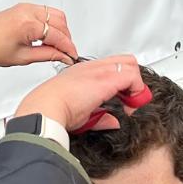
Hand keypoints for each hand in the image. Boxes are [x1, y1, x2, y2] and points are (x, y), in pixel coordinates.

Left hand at [0, 3, 76, 67]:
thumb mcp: (22, 57)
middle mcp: (28, 11)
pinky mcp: (22, 7)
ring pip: (54, 14)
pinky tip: (48, 37)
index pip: (58, 35)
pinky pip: (45, 12)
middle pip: (60, 21)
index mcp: (27, 24)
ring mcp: (25, 7)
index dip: (68, 47)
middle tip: (65, 52)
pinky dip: (51, 23)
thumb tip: (62, 55)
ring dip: (60, 29)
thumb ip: (47, 55)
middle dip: (66, 37)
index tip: (72, 56)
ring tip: (56, 46)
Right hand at [14, 55, 144, 131]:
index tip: (123, 99)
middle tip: (130, 99)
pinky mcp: (106, 78)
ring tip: (130, 103)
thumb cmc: (54, 110)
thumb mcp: (82, 114)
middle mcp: (92, 67)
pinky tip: (130, 105)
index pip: (111, 67)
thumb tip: (112, 122)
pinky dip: (137, 91)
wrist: (45, 108)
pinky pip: (132, 77)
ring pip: (130, 64)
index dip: (122, 82)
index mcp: (83, 72)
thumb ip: (100, 117)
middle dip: (132, 79)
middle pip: (125, 60)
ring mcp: (100, 70)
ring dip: (135, 84)